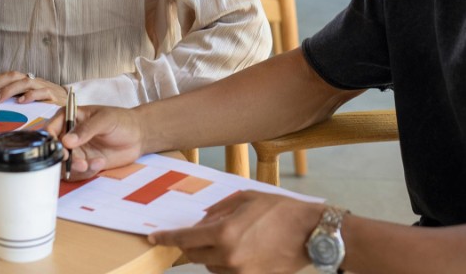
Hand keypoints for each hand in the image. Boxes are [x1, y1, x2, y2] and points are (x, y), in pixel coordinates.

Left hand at [0, 71, 67, 104]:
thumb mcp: (26, 97)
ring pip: (25, 82)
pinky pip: (41, 93)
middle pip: (13, 76)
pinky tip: (21, 101)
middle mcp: (33, 80)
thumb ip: (12, 97)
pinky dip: (30, 96)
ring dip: (9, 90)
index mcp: (25, 80)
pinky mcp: (52, 95)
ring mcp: (42, 86)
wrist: (68, 102)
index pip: (5, 76)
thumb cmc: (44, 102)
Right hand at [47, 104, 144, 179]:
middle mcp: (68, 135)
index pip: (50, 129)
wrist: (138, 136)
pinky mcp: (83, 163)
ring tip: (92, 163)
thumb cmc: (121, 120)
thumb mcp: (105, 120)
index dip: (52, 140)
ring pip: (63, 165)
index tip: (62, 149)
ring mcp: (75, 151)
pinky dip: (87, 171)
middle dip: (63, 159)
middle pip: (52, 151)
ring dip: (75, 168)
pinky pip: (77, 173)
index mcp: (68, 117)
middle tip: (79, 162)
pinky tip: (100, 162)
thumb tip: (67, 141)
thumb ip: (86, 129)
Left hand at [148, 191, 323, 273]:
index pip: (184, 239)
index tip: (154, 238)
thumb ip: (218, 211)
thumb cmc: (280, 211)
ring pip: (210, 266)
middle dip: (191, 243)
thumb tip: (201, 222)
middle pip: (194, 255)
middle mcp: (228, 257)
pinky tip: (241, 249)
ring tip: (231, 238)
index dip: (166, 238)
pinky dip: (227, 262)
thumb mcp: (245, 199)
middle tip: (197, 233)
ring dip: (211, 253)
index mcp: (224, 234)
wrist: (310, 233)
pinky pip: (228, 273)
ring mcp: (240, 273)